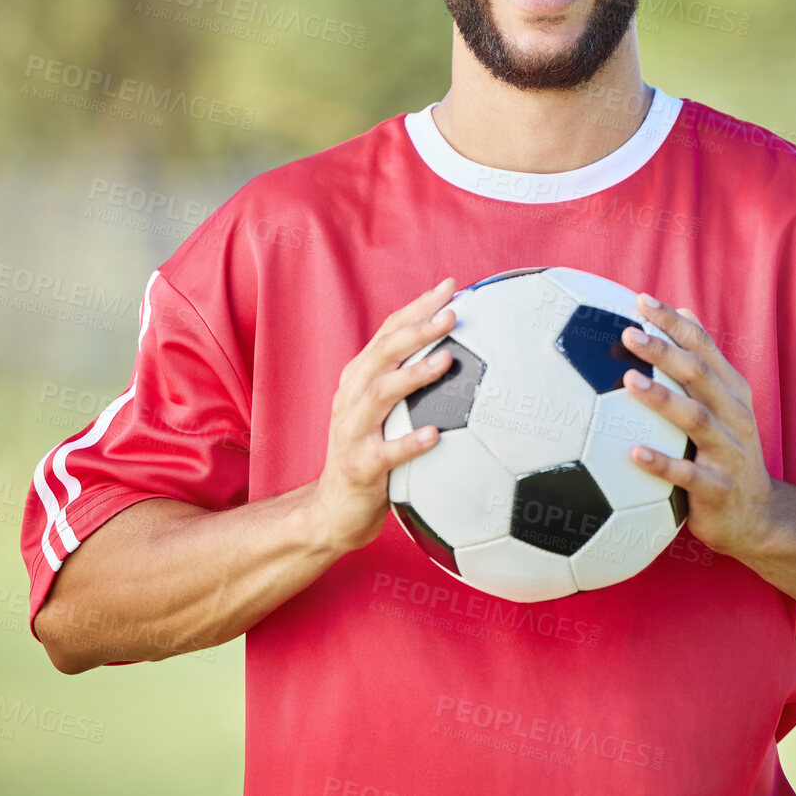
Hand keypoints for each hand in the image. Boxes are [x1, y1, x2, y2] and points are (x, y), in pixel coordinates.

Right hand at [314, 278, 456, 553]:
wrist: (333, 509)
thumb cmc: (371, 454)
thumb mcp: (385, 413)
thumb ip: (410, 383)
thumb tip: (462, 352)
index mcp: (360, 379)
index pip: (388, 332)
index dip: (418, 307)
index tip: (451, 286)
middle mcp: (352, 398)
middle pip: (383, 353)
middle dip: (417, 329)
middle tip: (452, 314)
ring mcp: (352, 432)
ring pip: (380, 394)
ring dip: (413, 375)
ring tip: (446, 360)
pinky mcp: (358, 467)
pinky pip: (385, 453)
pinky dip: (408, 442)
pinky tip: (435, 434)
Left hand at [619, 295, 775, 560]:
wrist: (758, 517)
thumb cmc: (727, 452)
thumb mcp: (724, 404)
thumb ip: (704, 362)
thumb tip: (683, 311)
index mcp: (731, 391)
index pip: (703, 347)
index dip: (673, 323)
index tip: (641, 301)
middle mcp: (734, 415)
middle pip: (698, 374)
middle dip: (665, 350)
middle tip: (629, 333)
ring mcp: (728, 451)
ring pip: (695, 418)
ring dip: (661, 398)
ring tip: (629, 380)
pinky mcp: (718, 488)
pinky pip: (687, 474)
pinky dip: (661, 463)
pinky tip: (634, 453)